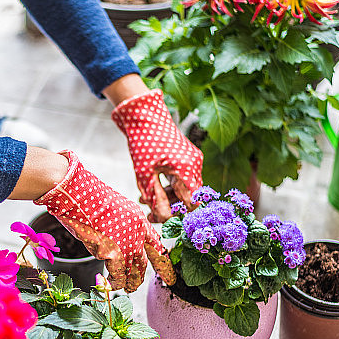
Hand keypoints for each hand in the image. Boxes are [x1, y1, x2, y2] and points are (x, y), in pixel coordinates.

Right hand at [34, 151, 174, 291]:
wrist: (80, 196)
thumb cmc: (90, 200)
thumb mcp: (114, 209)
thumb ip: (122, 225)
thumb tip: (117, 239)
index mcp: (139, 220)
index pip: (156, 243)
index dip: (161, 258)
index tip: (168, 271)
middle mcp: (138, 234)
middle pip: (147, 261)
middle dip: (151, 274)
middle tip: (155, 283)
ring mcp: (127, 245)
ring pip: (135, 271)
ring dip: (132, 283)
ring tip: (129, 288)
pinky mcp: (114, 254)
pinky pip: (118, 275)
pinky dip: (115, 283)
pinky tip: (113, 285)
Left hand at [112, 89, 202, 222]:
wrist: (144, 116)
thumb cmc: (143, 142)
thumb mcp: (145, 174)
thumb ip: (156, 198)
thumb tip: (165, 220)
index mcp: (187, 168)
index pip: (192, 203)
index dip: (181, 216)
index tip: (165, 223)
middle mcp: (195, 164)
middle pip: (189, 197)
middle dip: (170, 207)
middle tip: (150, 214)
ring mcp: (193, 160)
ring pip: (185, 189)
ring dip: (167, 197)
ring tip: (145, 201)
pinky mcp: (188, 158)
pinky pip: (182, 179)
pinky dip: (168, 186)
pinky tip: (152, 188)